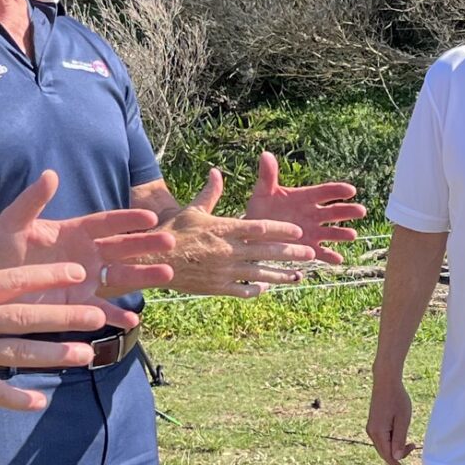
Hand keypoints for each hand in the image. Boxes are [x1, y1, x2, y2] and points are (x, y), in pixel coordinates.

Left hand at [0, 171, 170, 327]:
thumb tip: (50, 174)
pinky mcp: (78, 304)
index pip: (107, 223)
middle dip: (146, 245)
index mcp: (74, 232)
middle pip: (122, 248)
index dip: (128, 220)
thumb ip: (32, 201)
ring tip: (167, 273)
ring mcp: (85, 280)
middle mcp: (86, 254)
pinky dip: (116, 314)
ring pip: (121, 276)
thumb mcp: (12, 223)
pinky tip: (132, 319)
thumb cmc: (0, 251)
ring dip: (144, 275)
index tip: (151, 217)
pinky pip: (102, 309)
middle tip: (170, 243)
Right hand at [0, 233, 112, 411]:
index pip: (10, 280)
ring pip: (16, 353)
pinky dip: (15, 399)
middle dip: (63, 315)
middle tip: (97, 313)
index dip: (45, 275)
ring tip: (86, 354)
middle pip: (22, 316)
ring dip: (53, 355)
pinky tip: (40, 402)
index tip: (76, 271)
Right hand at [165, 166, 320, 295]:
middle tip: (310, 254)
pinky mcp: (217, 287)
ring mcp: (225, 271)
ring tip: (298, 276)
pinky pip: (243, 291)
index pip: (262, 228)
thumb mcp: (192, 210)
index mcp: (225, 229)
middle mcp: (229, 250)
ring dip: (281, 275)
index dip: (283, 230)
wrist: (154, 260)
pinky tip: (266, 288)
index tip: (299, 232)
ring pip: (260, 274)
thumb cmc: (172, 232)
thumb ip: (210, 194)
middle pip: (268, 252)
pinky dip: (256, 290)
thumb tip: (216, 173)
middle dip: (292, 253)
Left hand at [242, 151, 364, 265]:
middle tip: (361, 211)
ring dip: (342, 234)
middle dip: (348, 212)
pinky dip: (329, 256)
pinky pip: (321, 253)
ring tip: (352, 234)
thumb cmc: (260, 209)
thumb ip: (267, 176)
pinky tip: (338, 259)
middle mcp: (313, 214)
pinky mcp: (308, 248)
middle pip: (334, 212)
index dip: (338, 191)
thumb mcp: (263, 192)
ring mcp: (312, 232)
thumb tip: (266, 155)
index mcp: (305, 198)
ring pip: (331, 232)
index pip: (325, 192)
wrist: (255, 232)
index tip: (350, 190)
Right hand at [367, 374, 416, 464]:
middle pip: (384, 451)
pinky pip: (382, 437)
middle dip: (398, 455)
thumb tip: (396, 457)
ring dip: (395, 446)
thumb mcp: (403, 420)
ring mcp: (371, 427)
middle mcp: (371, 431)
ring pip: (383, 444)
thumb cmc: (397, 399)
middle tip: (413, 446)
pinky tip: (400, 434)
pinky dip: (391, 440)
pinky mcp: (374, 423)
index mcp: (378, 432)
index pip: (387, 455)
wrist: (386, 381)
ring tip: (409, 440)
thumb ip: (399, 439)